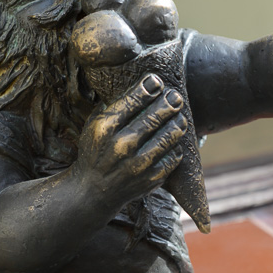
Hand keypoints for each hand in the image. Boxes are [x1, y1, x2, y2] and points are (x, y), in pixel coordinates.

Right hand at [75, 73, 186, 207]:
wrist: (93, 191)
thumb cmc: (95, 152)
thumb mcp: (93, 126)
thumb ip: (111, 107)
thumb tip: (138, 86)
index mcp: (105, 129)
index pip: (132, 101)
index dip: (148, 88)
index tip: (157, 80)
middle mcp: (121, 146)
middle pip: (153, 118)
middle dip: (169, 103)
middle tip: (176, 96)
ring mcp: (138, 164)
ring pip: (168, 137)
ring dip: (177, 123)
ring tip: (180, 116)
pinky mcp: (150, 179)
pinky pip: (172, 157)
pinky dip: (176, 147)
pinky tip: (174, 140)